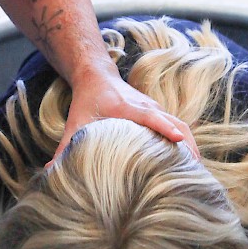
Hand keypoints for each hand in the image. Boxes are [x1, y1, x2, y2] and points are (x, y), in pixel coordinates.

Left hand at [51, 69, 198, 161]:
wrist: (97, 75)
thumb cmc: (86, 101)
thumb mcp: (74, 123)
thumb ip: (64, 147)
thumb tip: (50, 171)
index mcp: (127, 107)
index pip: (151, 116)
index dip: (165, 128)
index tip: (177, 141)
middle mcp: (146, 106)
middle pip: (175, 123)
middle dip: (188, 145)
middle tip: (196, 173)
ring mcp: (155, 108)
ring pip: (180, 124)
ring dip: (190, 145)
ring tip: (197, 173)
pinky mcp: (158, 112)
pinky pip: (178, 126)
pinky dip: (186, 141)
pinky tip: (189, 162)